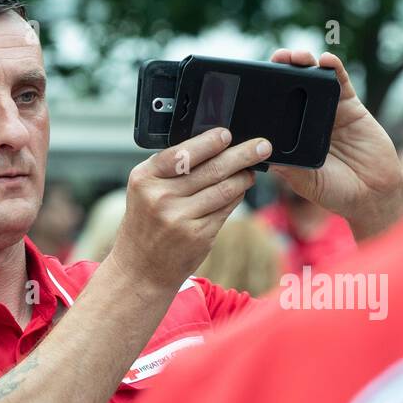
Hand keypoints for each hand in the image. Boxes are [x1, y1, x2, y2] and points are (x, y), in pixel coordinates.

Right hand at [112, 128, 271, 290]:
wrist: (140, 268)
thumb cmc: (146, 224)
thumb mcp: (145, 191)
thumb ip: (170, 170)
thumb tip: (213, 147)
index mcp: (144, 178)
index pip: (182, 153)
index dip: (209, 142)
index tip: (227, 134)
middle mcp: (161, 197)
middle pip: (211, 169)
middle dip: (242, 155)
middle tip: (261, 146)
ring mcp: (180, 218)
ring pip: (224, 189)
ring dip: (244, 177)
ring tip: (252, 170)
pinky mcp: (199, 236)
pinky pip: (226, 209)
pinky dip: (236, 197)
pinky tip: (240, 190)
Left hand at [267, 49, 402, 240]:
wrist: (374, 194)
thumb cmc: (338, 193)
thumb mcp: (307, 182)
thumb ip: (289, 168)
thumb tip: (262, 152)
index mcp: (294, 136)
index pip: (274, 108)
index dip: (263, 93)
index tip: (252, 82)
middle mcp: (309, 120)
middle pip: (292, 87)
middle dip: (282, 69)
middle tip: (275, 60)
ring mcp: (330, 111)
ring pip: (314, 79)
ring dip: (305, 63)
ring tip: (297, 57)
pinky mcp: (351, 107)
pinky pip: (341, 82)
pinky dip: (334, 68)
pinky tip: (326, 60)